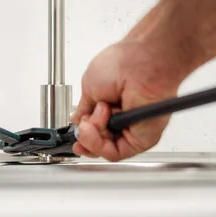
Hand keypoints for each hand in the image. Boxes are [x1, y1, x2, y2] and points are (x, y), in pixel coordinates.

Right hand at [71, 39, 181, 161]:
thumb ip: (84, 109)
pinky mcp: (140, 139)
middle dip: (84, 135)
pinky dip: (101, 142)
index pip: (94, 131)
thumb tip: (77, 120)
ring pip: (104, 150)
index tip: (74, 135)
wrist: (138, 64)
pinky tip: (100, 123)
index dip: (82, 136)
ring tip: (96, 114)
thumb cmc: (121, 64)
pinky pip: (115, 152)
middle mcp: (123, 120)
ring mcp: (132, 130)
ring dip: (92, 135)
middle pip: (97, 144)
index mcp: (111, 107)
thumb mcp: (89, 86)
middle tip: (84, 123)